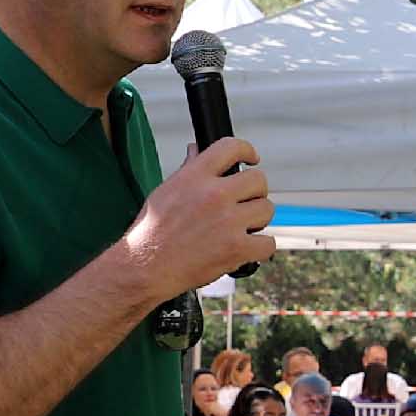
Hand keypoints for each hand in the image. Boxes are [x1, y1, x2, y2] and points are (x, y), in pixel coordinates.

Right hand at [121, 136, 277, 293]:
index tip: (251, 159)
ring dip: (258, 219)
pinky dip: (261, 247)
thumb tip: (196, 150)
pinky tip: (248, 247)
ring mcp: (228, 221)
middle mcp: (214, 195)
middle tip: (244, 203)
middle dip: (254, 192)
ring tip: (242, 227)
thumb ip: (188, 170)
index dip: (247, 151)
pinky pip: (269, 243)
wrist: (146, 267)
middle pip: (258, 180)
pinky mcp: (237, 248)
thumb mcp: (165, 190)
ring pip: (267, 209)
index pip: (232, 147)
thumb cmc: (151, 232)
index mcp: (195, 176)